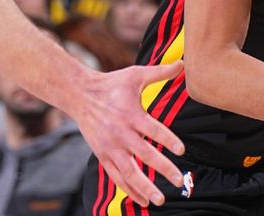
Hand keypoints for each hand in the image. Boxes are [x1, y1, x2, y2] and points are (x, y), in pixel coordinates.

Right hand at [69, 62, 185, 206]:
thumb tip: (183, 63)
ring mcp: (110, 147)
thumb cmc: (112, 83)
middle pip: (144, 155)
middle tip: (179, 180)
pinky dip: (129, 190)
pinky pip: (116, 177)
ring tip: (160, 200)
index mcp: (131, 114)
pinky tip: (142, 200)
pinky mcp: (102, 155)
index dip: (167, 140)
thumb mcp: (136, 74)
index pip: (153, 130)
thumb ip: (161, 72)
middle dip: (162, 169)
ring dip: (145, 187)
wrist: (80, 94)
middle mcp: (121, 133)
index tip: (181, 150)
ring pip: (129, 172)